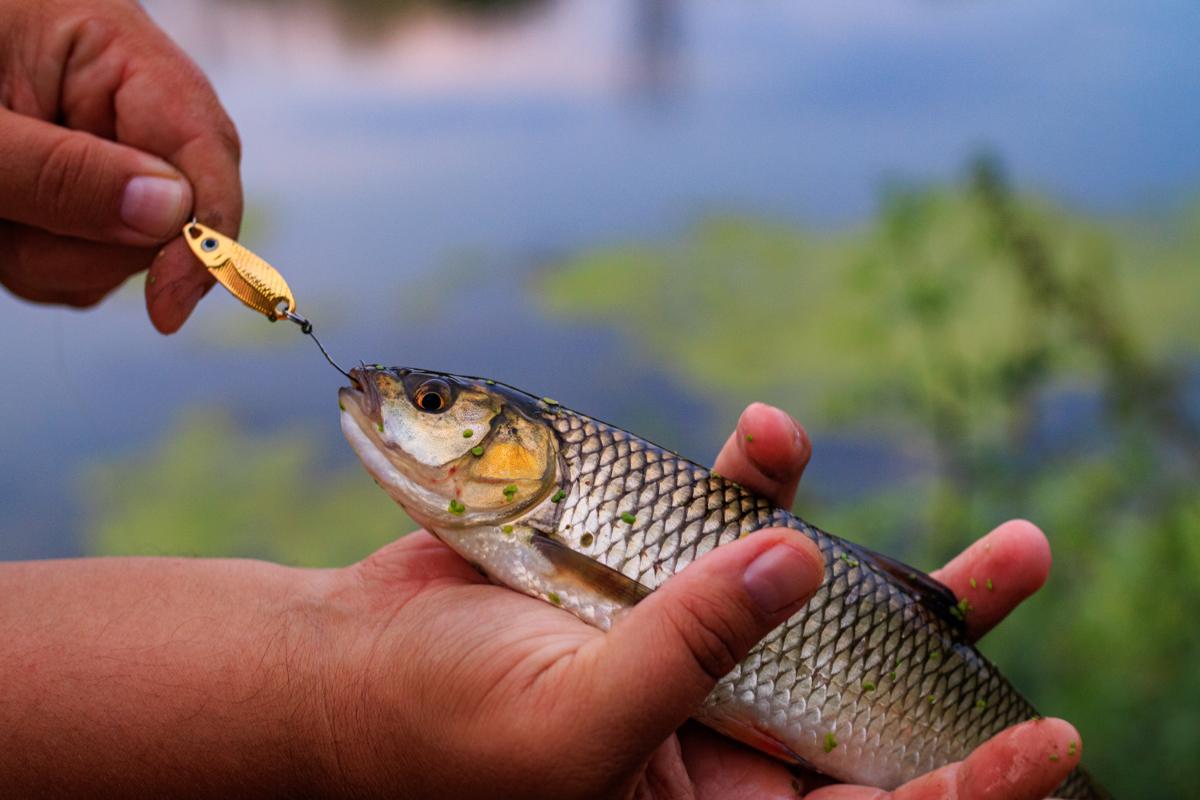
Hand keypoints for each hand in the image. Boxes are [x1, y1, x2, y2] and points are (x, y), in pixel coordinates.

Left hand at [0, 0, 240, 331]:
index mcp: (116, 53)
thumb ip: (61, 173)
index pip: (205, 150)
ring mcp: (106, 151)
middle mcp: (126, 102)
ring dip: (49, 258)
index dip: (207, 233)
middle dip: (92, 247)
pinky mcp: (81, 193)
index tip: (167, 309)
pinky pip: (88, 265)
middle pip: (173, 216)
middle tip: (3, 225)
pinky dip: (36, 264)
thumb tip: (172, 214)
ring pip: (125, 255)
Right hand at [308, 403, 1081, 798]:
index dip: (963, 789)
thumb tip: (799, 559)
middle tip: (1022, 560)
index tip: (1047, 742)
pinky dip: (752, 480)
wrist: (351, 656)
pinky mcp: (656, 574)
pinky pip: (727, 526)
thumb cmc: (443, 723)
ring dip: (882, 551)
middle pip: (867, 699)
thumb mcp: (570, 719)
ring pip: (812, 600)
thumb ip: (686, 653)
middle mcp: (722, 732)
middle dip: (950, 641)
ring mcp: (695, 645)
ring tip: (975, 520)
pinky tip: (767, 436)